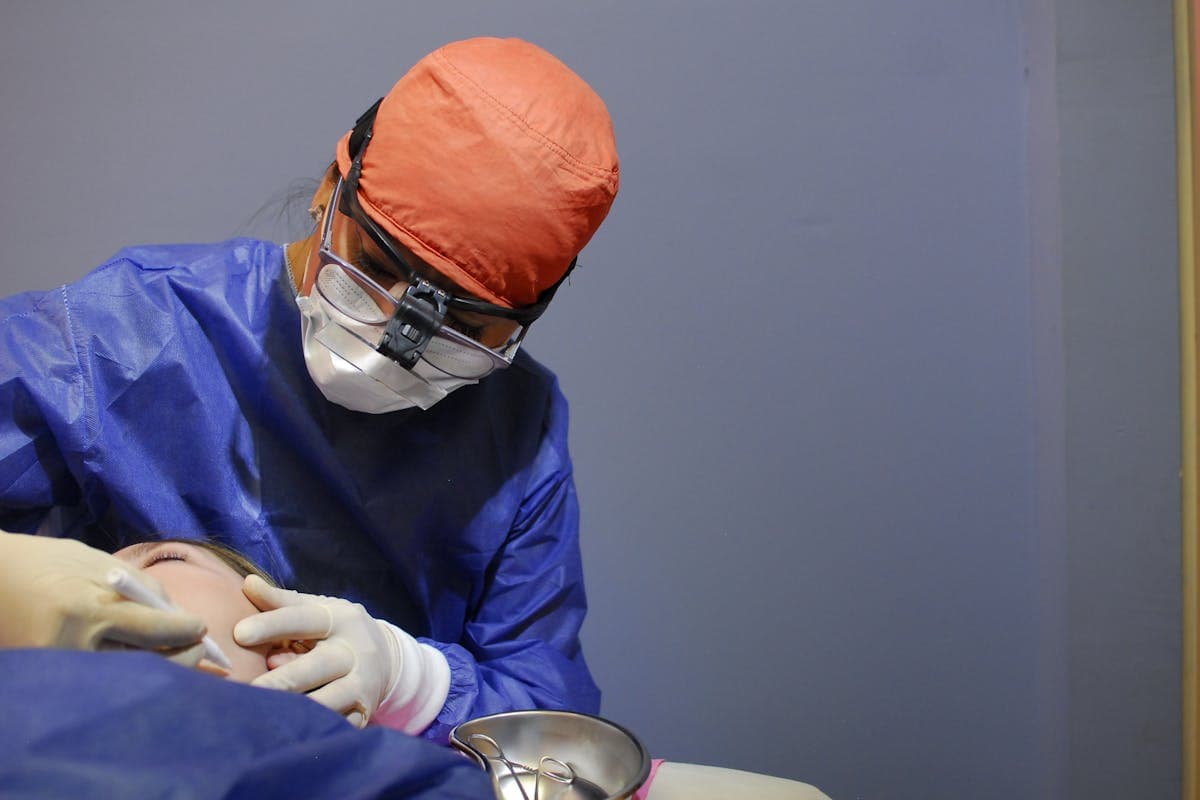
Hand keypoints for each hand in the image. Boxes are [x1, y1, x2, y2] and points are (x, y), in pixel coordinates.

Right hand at [0, 532, 206, 665]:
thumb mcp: (96, 562)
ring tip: (180, 655)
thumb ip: (139, 587)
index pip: (152, 629)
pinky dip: (128, 670)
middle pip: (145, 661)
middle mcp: (75, 644)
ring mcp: (63, 665)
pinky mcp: (53, 675)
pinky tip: (145, 660)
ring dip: (158, 666)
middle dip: (179, 656)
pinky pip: (102, 676)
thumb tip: (176, 613)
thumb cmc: (44, 562)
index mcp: (88, 608)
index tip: (202, 628)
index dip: (184, 631)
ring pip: (127, 673)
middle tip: (199, 648)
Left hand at [234, 575, 449, 731]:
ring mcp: (362, 684)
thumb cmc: (335, 632)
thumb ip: (282, 602)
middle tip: (251, 688)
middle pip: (319, 665)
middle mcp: (355, 651)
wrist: (387, 659)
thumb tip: (248, 583)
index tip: (239, 633)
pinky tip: (288, 736)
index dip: (273, 625)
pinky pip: (339, 725)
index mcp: (341, 619)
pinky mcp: (363, 713)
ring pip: (330, 700)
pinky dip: (315, 731)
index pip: (304, 619)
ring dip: (299, 709)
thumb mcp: (317, 610)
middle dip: (285, 680)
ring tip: (265, 717)